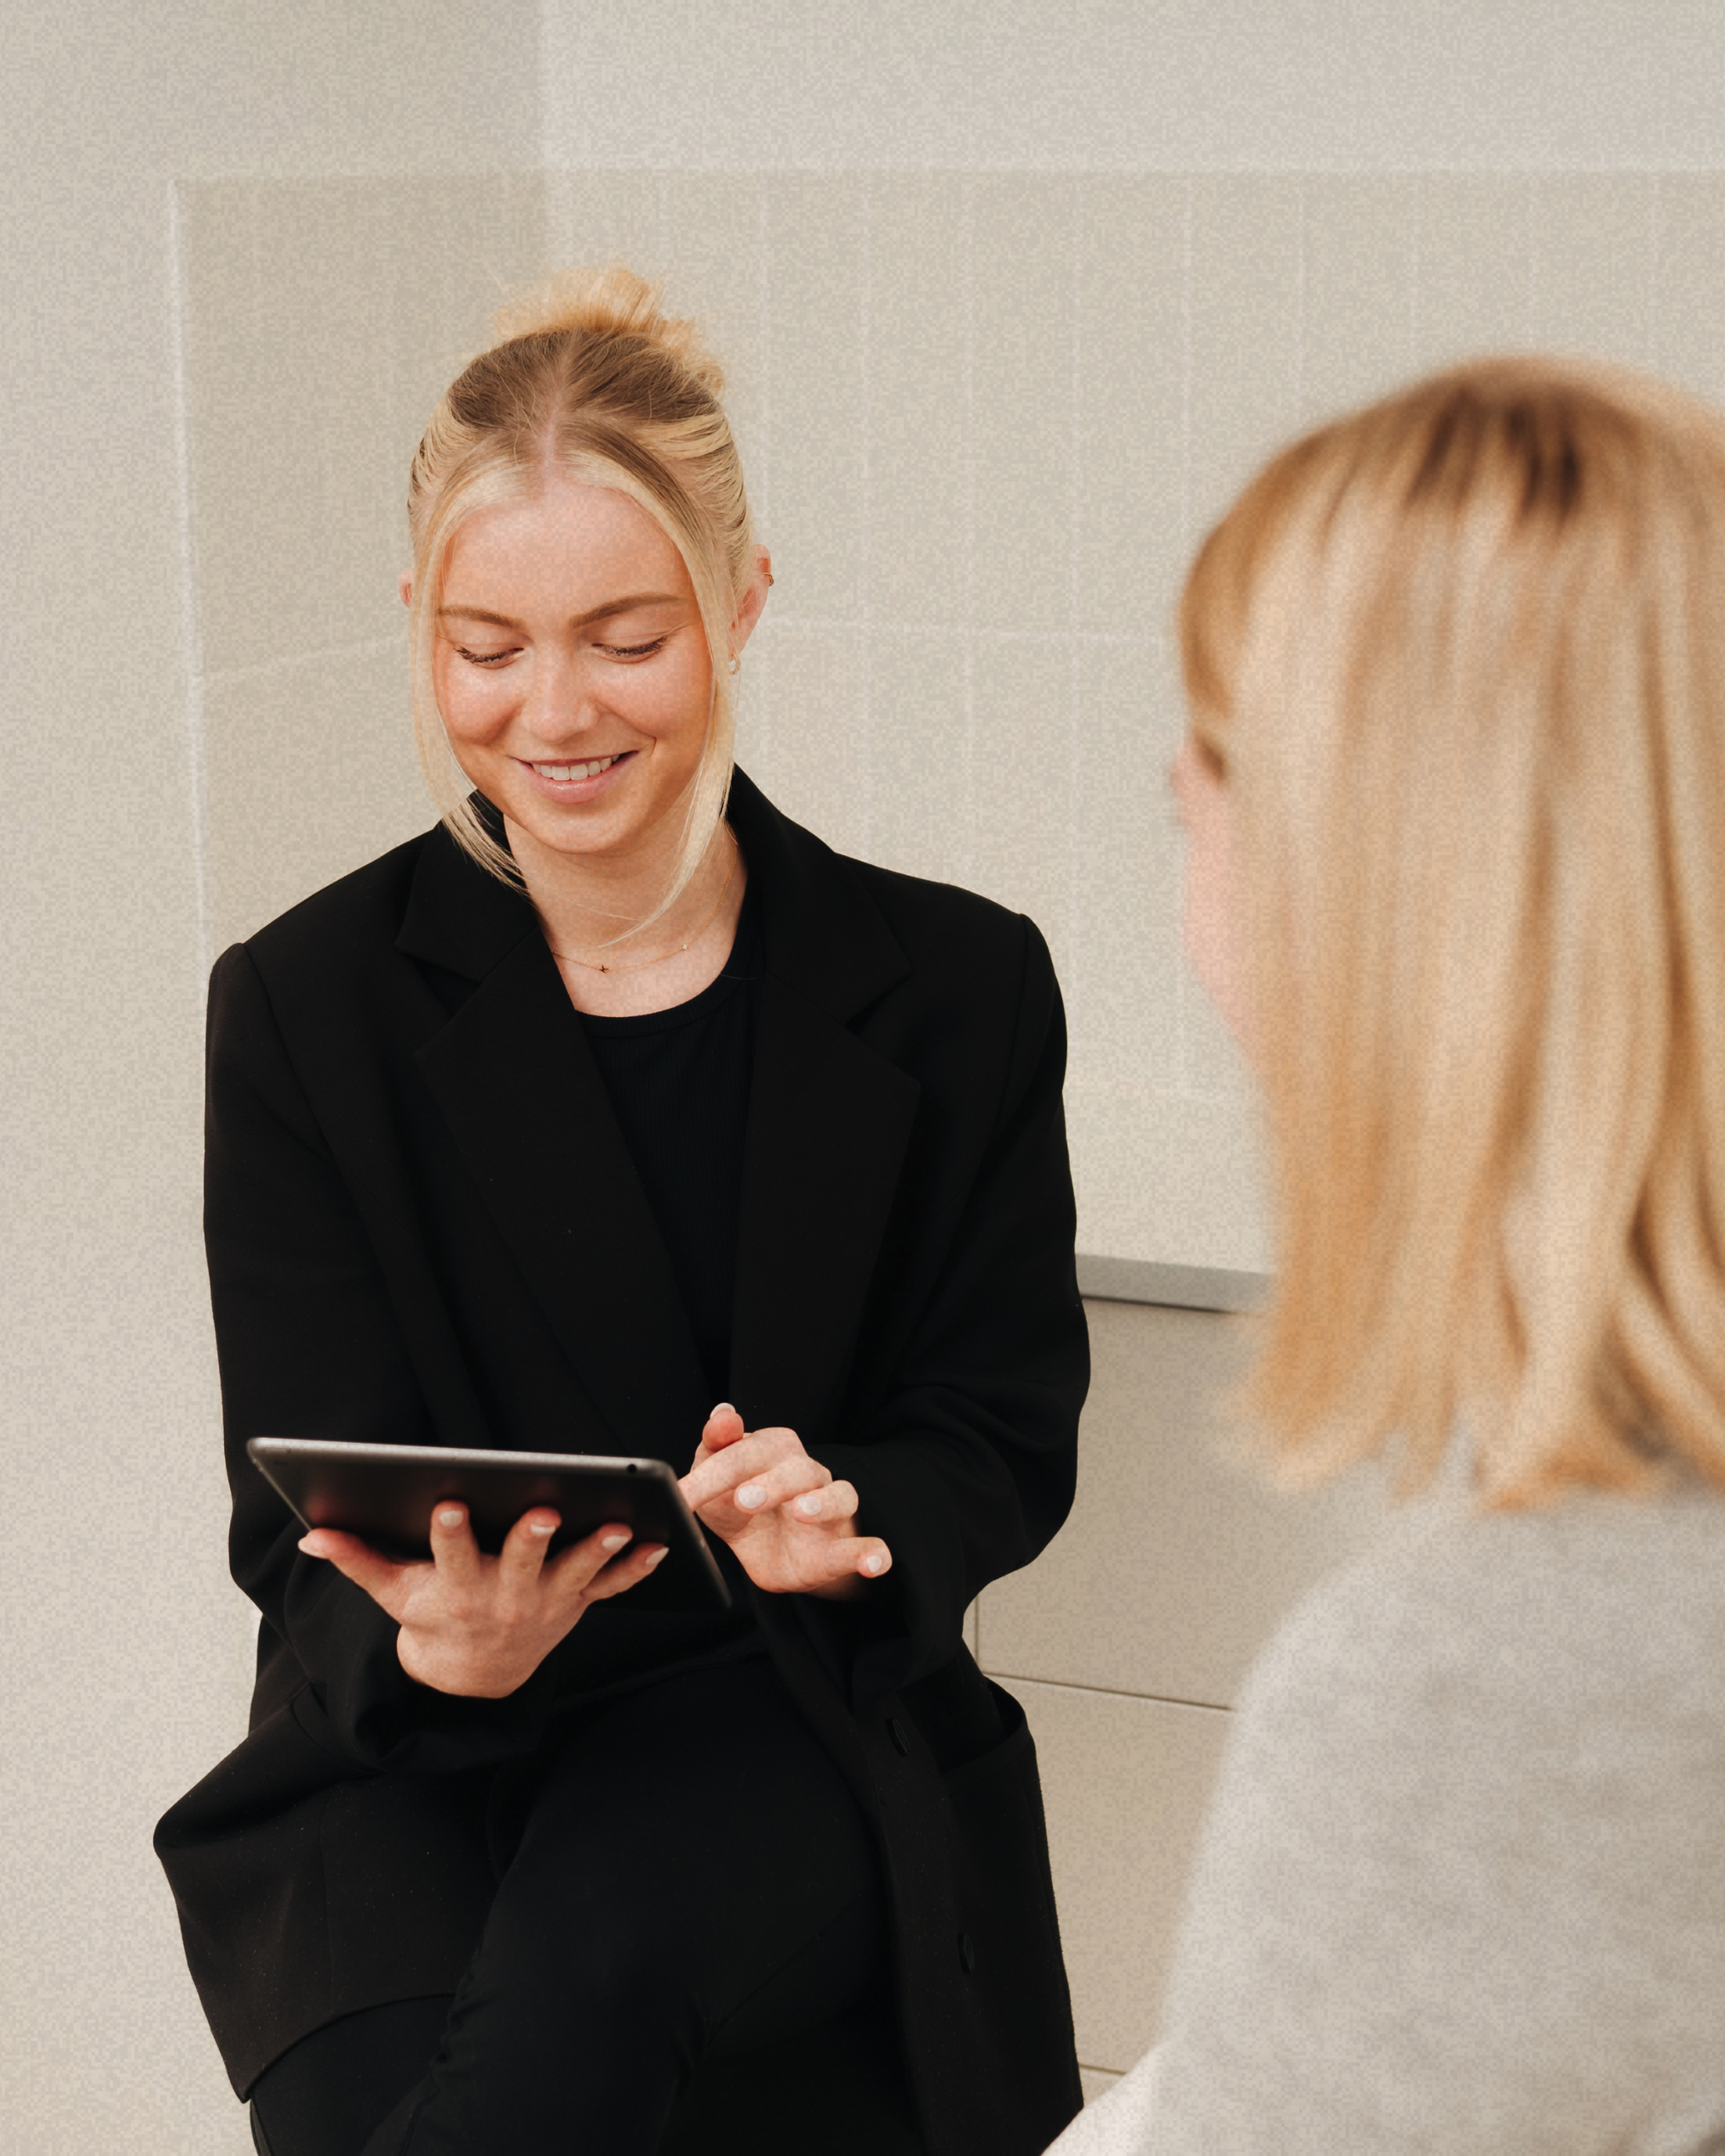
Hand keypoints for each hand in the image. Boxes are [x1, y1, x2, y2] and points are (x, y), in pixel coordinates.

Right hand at [298, 1504, 666, 1696]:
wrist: (474, 1673)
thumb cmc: (431, 1616)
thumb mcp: (391, 1593)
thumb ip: (356, 1559)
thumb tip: (311, 1532)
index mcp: (457, 1589)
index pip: (450, 1557)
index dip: (448, 1533)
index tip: (447, 1504)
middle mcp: (505, 1596)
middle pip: (521, 1563)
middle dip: (532, 1538)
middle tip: (544, 1510)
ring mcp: (546, 1602)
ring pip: (575, 1574)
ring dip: (597, 1550)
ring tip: (618, 1524)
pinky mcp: (576, 1604)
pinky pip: (611, 1588)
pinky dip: (635, 1569)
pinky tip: (659, 1543)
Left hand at [679, 1404, 890, 1600]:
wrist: (764, 1549)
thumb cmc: (740, 1503)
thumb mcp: (715, 1476)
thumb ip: (716, 1445)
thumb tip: (723, 1413)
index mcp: (774, 1450)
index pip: (745, 1454)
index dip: (712, 1474)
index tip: (681, 1495)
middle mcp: (808, 1473)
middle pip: (799, 1470)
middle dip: (772, 1483)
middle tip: (742, 1499)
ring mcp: (830, 1509)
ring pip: (841, 1496)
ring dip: (823, 1503)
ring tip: (801, 1512)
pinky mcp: (842, 1547)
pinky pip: (868, 1545)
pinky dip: (873, 1553)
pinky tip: (872, 1564)